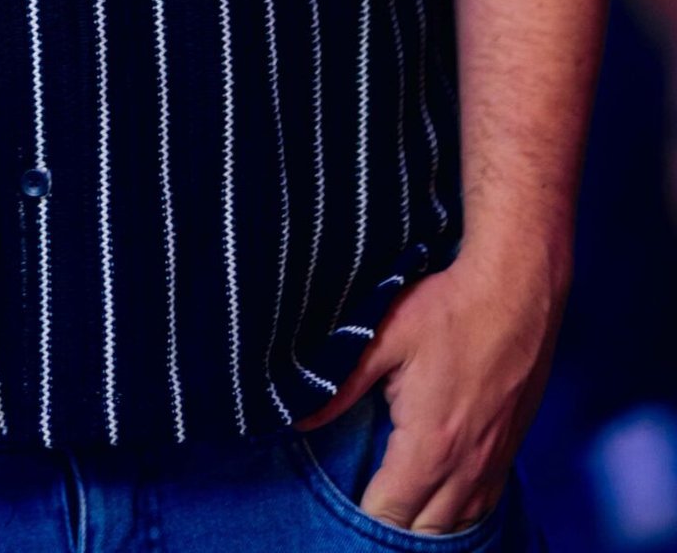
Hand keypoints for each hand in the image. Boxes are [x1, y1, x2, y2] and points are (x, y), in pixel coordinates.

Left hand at [296, 241, 565, 531]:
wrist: (518, 291)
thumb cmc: (449, 310)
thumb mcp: (384, 338)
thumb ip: (342, 386)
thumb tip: (299, 419)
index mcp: (430, 446)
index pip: (390, 514)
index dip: (362, 511)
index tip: (343, 493)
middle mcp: (466, 467)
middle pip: (425, 532)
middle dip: (392, 524)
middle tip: (364, 497)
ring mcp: (494, 463)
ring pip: (458, 526)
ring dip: (426, 523)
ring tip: (398, 503)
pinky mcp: (511, 451)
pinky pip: (484, 506)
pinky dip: (458, 512)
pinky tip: (439, 497)